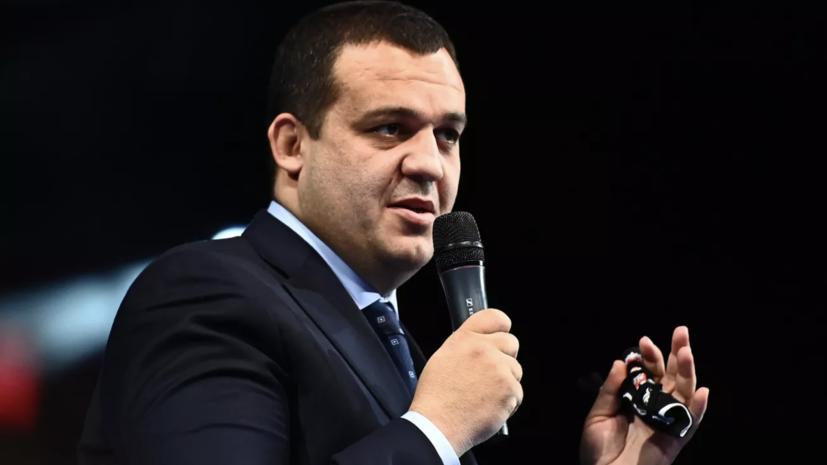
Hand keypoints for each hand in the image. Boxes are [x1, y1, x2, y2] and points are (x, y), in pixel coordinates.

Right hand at [409, 309, 522, 456]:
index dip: (501, 327)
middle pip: (512, 342)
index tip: (500, 335)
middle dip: (505, 357)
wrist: (438, 424)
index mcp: (465, 338)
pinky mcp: (510, 390)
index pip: (495, 317)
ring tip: (484, 395)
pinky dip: (508, 402)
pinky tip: (488, 406)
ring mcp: (499, 369)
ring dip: (506, 382)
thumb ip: (466, 345)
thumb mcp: (443, 357)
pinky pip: (517, 393)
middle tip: (489, 374)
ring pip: (516, 370)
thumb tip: (481, 343)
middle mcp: (484, 349)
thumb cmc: (436, 397)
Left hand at [580, 326, 708, 464]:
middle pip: (672, 377)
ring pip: (683, 393)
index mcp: (637, 400)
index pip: (649, 372)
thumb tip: (621, 361)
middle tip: (681, 331)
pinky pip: (690, 422)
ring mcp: (667, 421)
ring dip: (688, 372)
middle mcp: (655, 407)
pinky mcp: (675, 439)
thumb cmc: (598, 449)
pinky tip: (702, 391)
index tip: (644, 341)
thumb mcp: (598, 414)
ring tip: (687, 353)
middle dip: (677, 353)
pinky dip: (698, 408)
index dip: (649, 356)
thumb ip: (610, 389)